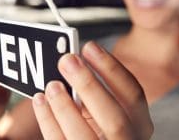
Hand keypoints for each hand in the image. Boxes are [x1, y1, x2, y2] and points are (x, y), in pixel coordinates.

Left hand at [32, 41, 152, 139]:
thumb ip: (93, 93)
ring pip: (84, 136)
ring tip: (52, 85)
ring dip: (65, 107)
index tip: (89, 47)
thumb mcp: (103, 110)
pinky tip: (40, 101)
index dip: (112, 69)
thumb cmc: (96, 125)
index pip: (133, 95)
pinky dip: (47, 120)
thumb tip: (72, 63)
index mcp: (139, 124)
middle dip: (89, 86)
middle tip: (67, 61)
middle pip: (115, 118)